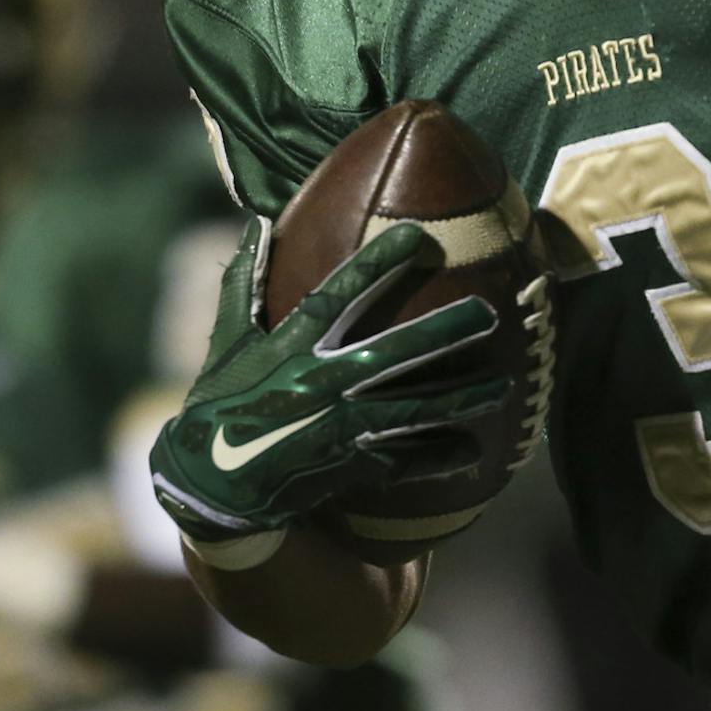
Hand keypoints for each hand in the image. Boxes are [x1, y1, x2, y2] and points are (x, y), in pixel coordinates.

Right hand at [149, 215, 514, 548]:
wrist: (208, 487)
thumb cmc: (220, 405)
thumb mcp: (227, 343)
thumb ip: (244, 283)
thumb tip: (257, 223)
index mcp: (286, 350)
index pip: (333, 298)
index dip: (374, 267)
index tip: (418, 237)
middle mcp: (315, 386)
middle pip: (387, 355)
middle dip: (438, 334)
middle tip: (488, 313)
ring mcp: (332, 429)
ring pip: (406, 412)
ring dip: (456, 399)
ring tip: (502, 385)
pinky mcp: (342, 467)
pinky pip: (398, 463)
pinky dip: (434, 458)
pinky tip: (474, 451)